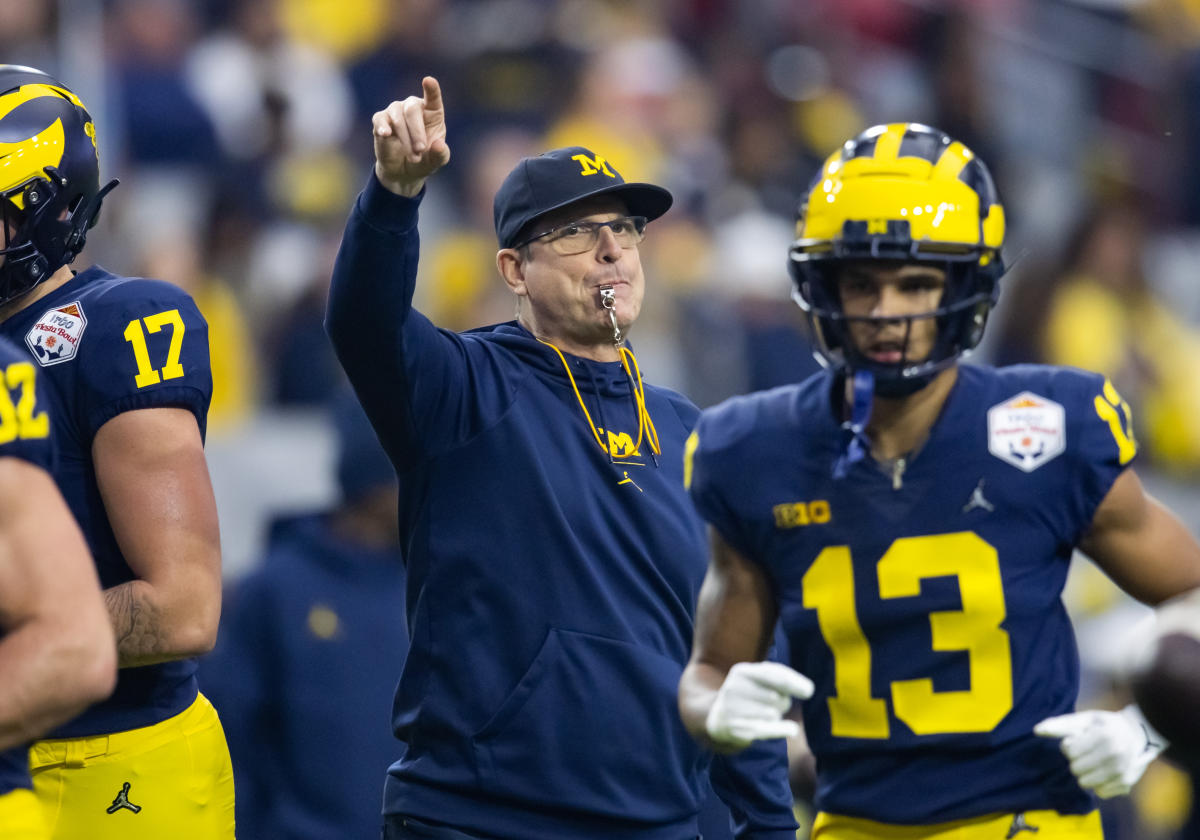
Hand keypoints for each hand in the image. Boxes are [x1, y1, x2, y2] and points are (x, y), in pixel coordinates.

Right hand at [371, 76, 450, 196]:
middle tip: (420, 150)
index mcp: (431, 111)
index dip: (431, 89)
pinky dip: (383, 127)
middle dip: (416, 132)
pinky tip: (385, 134)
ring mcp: (395, 111)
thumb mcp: (437, 160)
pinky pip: (380, 120)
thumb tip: (438, 144)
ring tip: (413, 157)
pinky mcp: (380, 120)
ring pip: (398, 118)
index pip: (432, 97)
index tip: (429, 81)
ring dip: (405, 139)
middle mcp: (413, 106)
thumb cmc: (425, 159)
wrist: (404, 171)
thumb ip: (441, 153)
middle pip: (412, 110)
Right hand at [705, 661, 813, 749]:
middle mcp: (735, 688)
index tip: (809, 691)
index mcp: (742, 671)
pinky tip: (792, 729)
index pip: (774, 676)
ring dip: (776, 716)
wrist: (718, 716)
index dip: (794, 683)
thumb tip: (808, 689)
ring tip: (764, 714)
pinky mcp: (737, 729)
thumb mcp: (757, 677)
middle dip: (782, 702)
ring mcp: (733, 709)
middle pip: (777, 697)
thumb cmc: (747, 693)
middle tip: (773, 704)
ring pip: (773, 714)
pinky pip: (768, 729)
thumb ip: (781, 676)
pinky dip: (783, 729)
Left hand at [1034, 704, 1166, 797]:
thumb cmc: (1105, 725)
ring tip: (1096, 762)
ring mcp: (1122, 772)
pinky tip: (1105, 771)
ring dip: (1085, 773)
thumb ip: (1060, 725)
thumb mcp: (1084, 719)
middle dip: (1077, 760)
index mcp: (1103, 736)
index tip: (1081, 740)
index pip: (1069, 751)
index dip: (1070, 746)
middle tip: (1088, 751)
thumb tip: (1035, 730)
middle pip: (1075, 769)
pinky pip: (1099, 792)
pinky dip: (1099, 783)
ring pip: (1084, 783)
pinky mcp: (1126, 784)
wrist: (1139, 735)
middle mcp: (1115, 756)